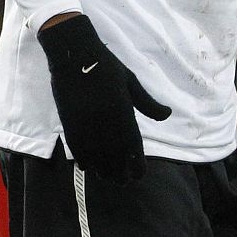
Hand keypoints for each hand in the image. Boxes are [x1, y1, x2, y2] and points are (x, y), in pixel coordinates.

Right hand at [38, 14, 171, 183]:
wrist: (74, 53)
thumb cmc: (106, 66)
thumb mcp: (131, 82)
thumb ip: (148, 103)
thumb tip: (167, 114)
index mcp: (124, 113)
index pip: (133, 146)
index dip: (136, 164)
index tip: (139, 175)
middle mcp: (105, 122)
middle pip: (114, 156)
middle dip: (120, 172)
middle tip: (124, 182)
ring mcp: (86, 122)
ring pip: (95, 155)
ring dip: (102, 170)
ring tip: (108, 179)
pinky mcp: (69, 120)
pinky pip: (76, 146)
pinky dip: (82, 159)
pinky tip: (88, 167)